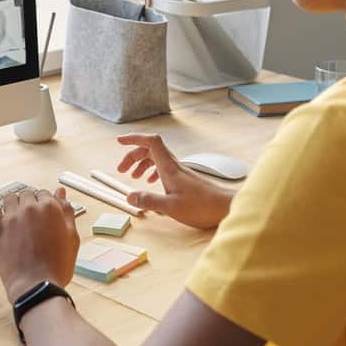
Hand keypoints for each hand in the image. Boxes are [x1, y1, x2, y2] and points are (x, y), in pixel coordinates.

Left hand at [0, 187, 80, 303]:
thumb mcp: (72, 238)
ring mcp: (12, 218)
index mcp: (50, 208)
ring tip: (17, 219)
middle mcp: (30, 208)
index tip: (44, 216)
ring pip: (10, 198)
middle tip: (32, 221)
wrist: (36, 286)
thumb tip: (61, 193)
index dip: (45, 204)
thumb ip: (67, 212)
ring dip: (14, 204)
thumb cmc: (57, 266)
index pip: (45, 194)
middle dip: (30, 204)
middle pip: (28, 194)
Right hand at [116, 134, 234, 229]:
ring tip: (133, 176)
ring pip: (156, 158)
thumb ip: (149, 201)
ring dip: (142, 163)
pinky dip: (153, 171)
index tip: (120, 141)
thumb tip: (129, 196)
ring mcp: (180, 171)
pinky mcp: (184, 179)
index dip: (134, 138)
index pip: (150, 142)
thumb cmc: (202, 206)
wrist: (226, 207)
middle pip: (150, 149)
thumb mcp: (171, 207)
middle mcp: (174, 165)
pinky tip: (150, 182)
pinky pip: (163, 167)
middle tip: (121, 169)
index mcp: (169, 167)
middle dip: (133, 155)